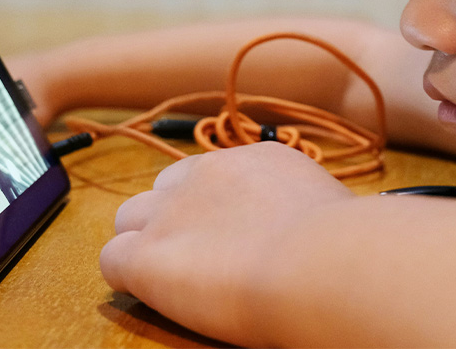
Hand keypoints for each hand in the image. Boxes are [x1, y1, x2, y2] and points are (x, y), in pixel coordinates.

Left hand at [100, 142, 355, 344]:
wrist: (321, 263)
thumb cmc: (344, 247)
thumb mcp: (328, 207)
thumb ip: (302, 208)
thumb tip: (312, 229)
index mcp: (252, 160)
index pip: (207, 175)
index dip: (209, 209)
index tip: (227, 236)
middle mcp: (205, 174)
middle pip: (161, 192)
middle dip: (170, 222)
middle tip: (198, 261)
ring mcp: (170, 212)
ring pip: (128, 221)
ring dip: (144, 246)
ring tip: (173, 282)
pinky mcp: (146, 255)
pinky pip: (111, 261)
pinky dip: (128, 280)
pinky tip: (157, 296)